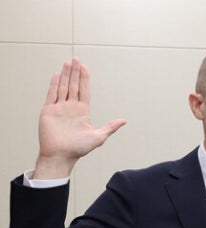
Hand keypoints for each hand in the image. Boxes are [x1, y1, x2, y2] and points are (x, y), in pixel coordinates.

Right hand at [33, 57, 125, 179]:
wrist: (61, 156)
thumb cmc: (79, 149)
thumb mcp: (98, 137)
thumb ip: (110, 127)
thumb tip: (124, 120)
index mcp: (82, 111)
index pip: (83, 90)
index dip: (83, 79)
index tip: (84, 67)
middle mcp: (70, 107)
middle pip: (72, 85)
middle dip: (74, 72)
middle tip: (76, 59)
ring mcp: (59, 108)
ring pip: (62, 87)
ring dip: (64, 75)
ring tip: (67, 63)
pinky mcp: (48, 111)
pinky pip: (51, 95)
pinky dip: (53, 84)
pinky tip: (55, 75)